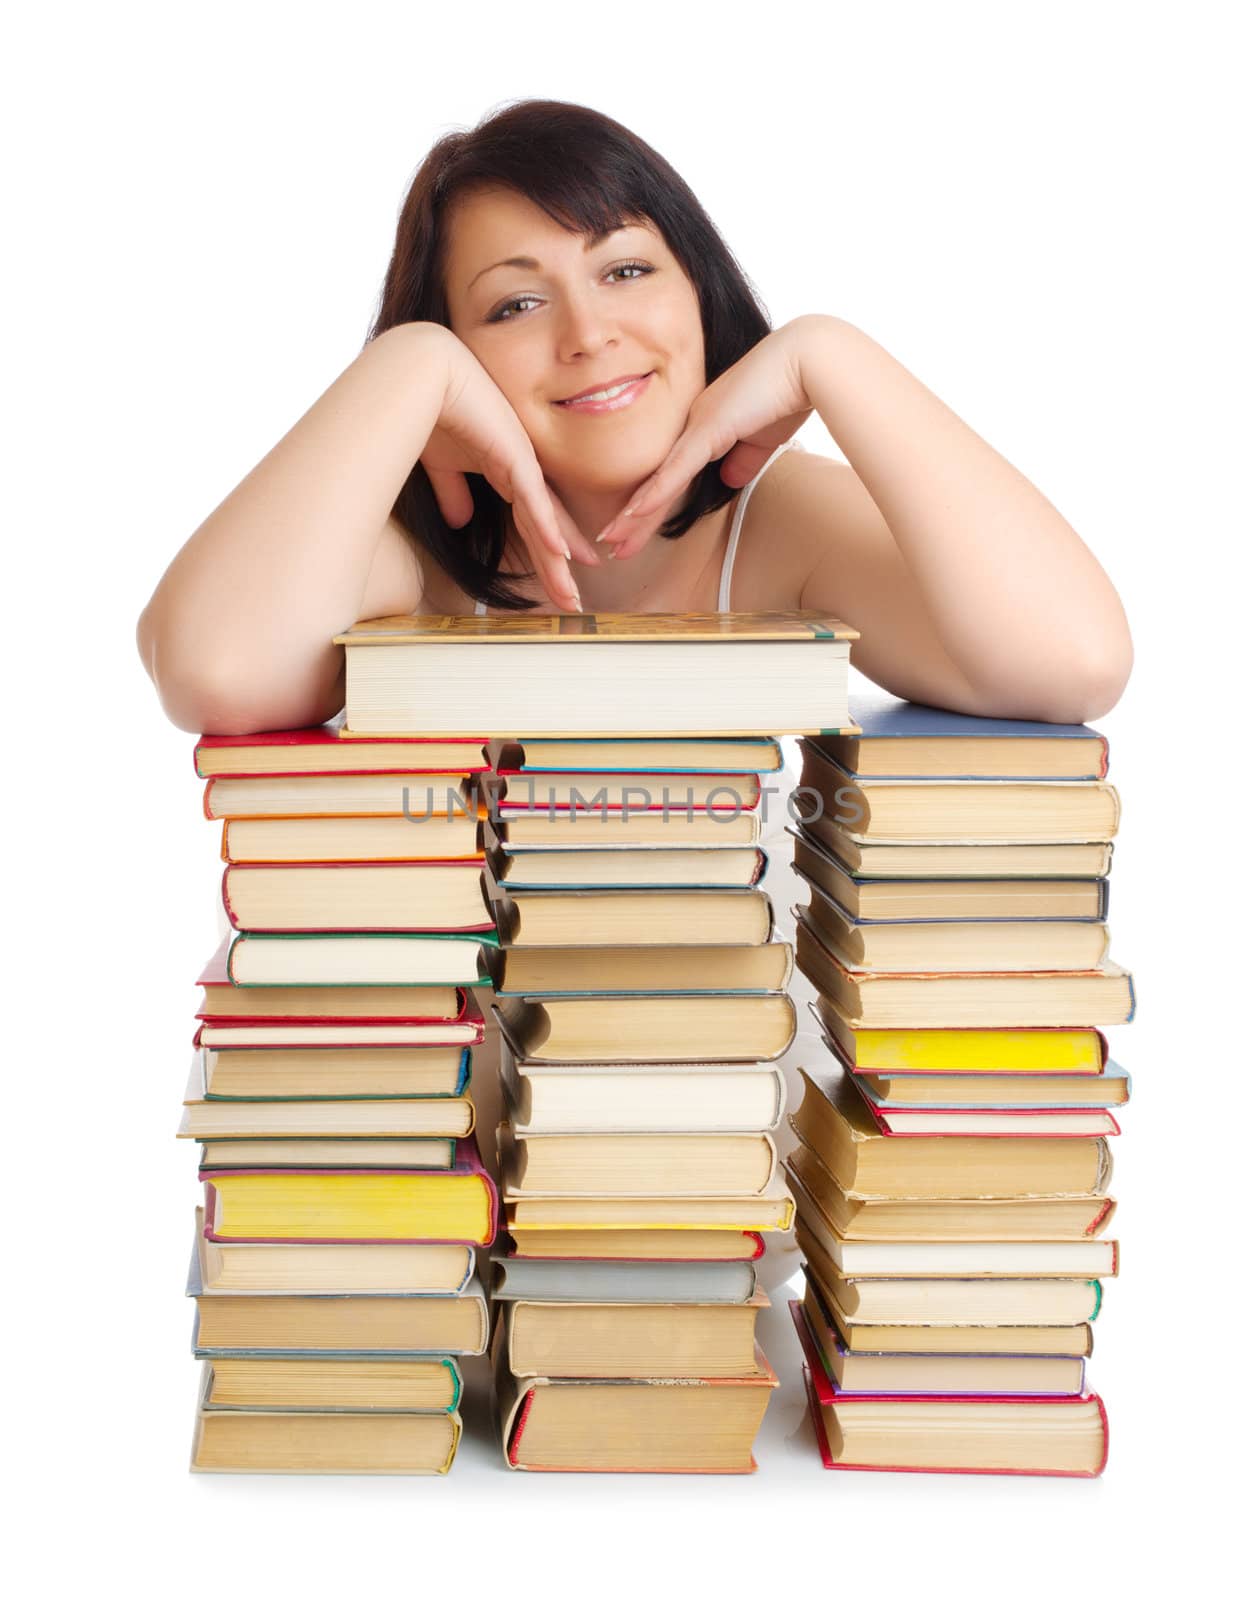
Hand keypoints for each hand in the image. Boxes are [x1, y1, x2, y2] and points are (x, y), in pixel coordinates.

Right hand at [416, 325, 601, 610]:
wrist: (425, 375)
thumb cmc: (432, 411)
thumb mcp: (443, 465)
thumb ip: (456, 492)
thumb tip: (459, 520)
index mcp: (508, 472)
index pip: (535, 519)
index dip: (549, 549)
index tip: (563, 575)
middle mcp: (522, 470)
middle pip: (546, 529)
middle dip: (559, 569)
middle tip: (573, 603)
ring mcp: (522, 463)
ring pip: (545, 522)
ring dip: (557, 562)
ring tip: (571, 595)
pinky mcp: (513, 455)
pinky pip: (533, 499)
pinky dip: (547, 527)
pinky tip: (561, 553)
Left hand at [594, 318, 818, 560]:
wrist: (808, 359)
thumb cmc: (791, 391)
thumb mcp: (764, 437)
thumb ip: (744, 458)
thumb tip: (728, 478)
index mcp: (706, 425)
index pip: (673, 474)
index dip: (652, 502)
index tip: (633, 527)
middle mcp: (694, 424)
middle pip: (658, 480)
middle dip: (633, 516)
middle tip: (610, 542)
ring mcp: (698, 425)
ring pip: (659, 479)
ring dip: (634, 514)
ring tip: (610, 540)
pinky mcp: (710, 427)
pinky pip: (676, 469)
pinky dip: (655, 494)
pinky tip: (634, 515)